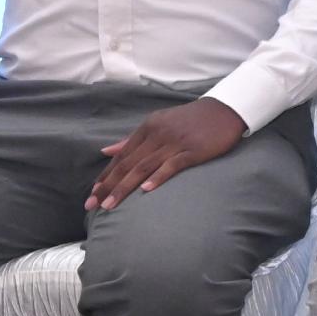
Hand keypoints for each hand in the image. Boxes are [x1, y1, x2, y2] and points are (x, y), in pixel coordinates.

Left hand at [88, 98, 247, 209]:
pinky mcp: (193, 150)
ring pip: (144, 167)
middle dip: (108, 186)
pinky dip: (158, 177)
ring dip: (124, 187)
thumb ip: (132, 140)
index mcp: (147, 128)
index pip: (121, 156)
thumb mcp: (158, 124)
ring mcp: (175, 142)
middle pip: (128, 164)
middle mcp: (157, 134)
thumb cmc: (190, 120)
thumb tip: (106, 151)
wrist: (224, 110)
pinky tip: (146, 190)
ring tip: (110, 205)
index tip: (92, 194)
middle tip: (93, 205)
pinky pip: (172, 165)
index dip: (105, 176)